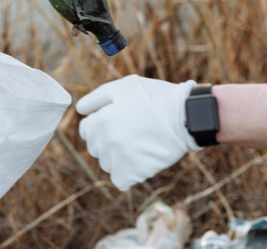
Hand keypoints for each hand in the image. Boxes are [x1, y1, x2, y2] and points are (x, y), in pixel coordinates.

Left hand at [75, 75, 199, 190]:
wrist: (186, 115)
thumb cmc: (155, 97)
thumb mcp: (123, 86)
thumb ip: (96, 98)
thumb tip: (80, 111)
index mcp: (101, 120)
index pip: (86, 130)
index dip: (101, 124)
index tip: (118, 121)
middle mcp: (106, 141)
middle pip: (96, 149)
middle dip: (108, 141)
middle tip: (131, 132)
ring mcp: (119, 159)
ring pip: (107, 165)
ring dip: (118, 158)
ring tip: (138, 144)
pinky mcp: (133, 173)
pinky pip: (120, 180)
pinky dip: (127, 174)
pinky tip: (139, 161)